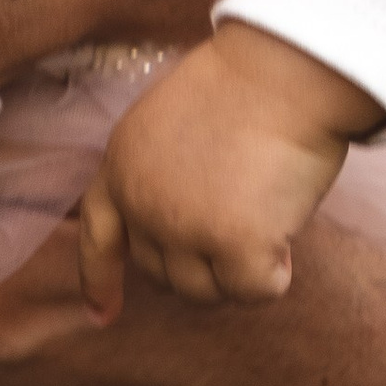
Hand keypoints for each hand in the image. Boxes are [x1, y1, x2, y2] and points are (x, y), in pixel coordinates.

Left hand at [79, 27, 381, 314]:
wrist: (284, 70)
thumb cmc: (245, 83)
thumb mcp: (171, 123)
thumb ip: (162, 174)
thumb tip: (188, 229)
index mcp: (121, 166)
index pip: (99, 236)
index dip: (100, 279)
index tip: (101, 315)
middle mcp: (142, 204)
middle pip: (164, 275)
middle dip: (204, 262)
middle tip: (245, 218)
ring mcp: (184, 229)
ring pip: (208, 291)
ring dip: (239, 270)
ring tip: (267, 217)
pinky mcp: (233, 246)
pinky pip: (256, 290)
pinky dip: (277, 273)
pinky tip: (287, 230)